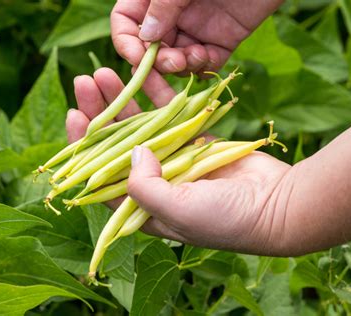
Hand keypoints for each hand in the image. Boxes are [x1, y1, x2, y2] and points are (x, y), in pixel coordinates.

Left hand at [67, 67, 291, 254]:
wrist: (275, 205)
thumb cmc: (225, 219)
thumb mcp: (178, 212)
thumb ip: (145, 187)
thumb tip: (132, 152)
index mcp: (143, 207)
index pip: (102, 176)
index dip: (84, 148)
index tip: (75, 117)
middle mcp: (155, 183)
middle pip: (117, 145)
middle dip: (100, 115)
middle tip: (85, 84)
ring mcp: (175, 160)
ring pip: (141, 125)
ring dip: (124, 100)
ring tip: (105, 73)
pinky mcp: (196, 142)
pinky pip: (171, 115)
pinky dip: (157, 96)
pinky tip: (140, 75)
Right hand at [111, 0, 283, 75]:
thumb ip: (164, 5)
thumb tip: (145, 37)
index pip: (126, 23)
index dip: (127, 43)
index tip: (139, 58)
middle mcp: (172, 15)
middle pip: (150, 49)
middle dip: (157, 64)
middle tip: (173, 66)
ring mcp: (196, 29)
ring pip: (176, 61)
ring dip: (181, 65)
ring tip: (196, 55)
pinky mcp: (221, 41)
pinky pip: (204, 64)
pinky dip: (203, 66)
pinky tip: (209, 55)